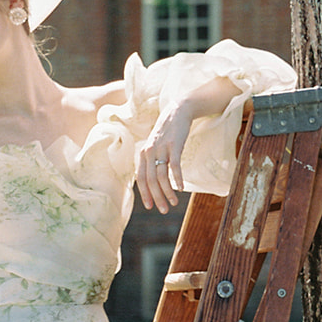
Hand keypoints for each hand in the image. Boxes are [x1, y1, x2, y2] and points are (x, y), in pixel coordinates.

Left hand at [134, 75, 241, 212]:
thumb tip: (152, 182)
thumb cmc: (167, 132)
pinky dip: (177, 178)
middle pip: (150, 180)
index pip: (140, 179)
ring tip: (174, 203)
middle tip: (163, 210)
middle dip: (156, 197)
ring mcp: (161, 148)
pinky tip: (181, 188)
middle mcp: (148, 151)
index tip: (150, 207)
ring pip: (161, 176)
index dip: (144, 194)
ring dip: (167, 192)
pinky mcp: (174, 144)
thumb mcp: (155, 146)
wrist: (178, 110)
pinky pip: (174, 166)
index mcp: (142, 154)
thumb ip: (151, 162)